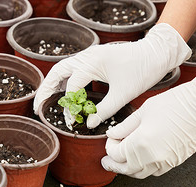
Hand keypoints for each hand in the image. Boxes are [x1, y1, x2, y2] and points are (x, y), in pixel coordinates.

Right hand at [33, 23, 190, 126]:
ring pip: (63, 69)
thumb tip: (88, 124)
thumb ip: (104, 111)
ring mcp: (89, 55)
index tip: (71, 121)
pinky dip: (65, 80)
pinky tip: (64, 92)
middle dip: (46, 90)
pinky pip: (73, 68)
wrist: (157, 53)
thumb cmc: (143, 70)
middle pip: (57, 72)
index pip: (72, 88)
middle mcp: (87, 56)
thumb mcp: (124, 94)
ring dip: (53, 84)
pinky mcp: (94, 58)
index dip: (69, 107)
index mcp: (92, 62)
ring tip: (45, 100)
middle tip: (38, 107)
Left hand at [101, 66, 195, 178]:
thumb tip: (112, 135)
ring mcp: (165, 161)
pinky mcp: (175, 162)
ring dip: (128, 169)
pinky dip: (143, 168)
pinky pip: (154, 171)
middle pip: (125, 168)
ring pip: (140, 173)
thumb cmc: (176, 103)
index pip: (116, 154)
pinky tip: (140, 160)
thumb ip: (125, 126)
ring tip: (121, 161)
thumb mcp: (143, 111)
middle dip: (114, 164)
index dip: (109, 147)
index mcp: (140, 143)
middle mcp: (152, 157)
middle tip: (107, 160)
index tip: (111, 139)